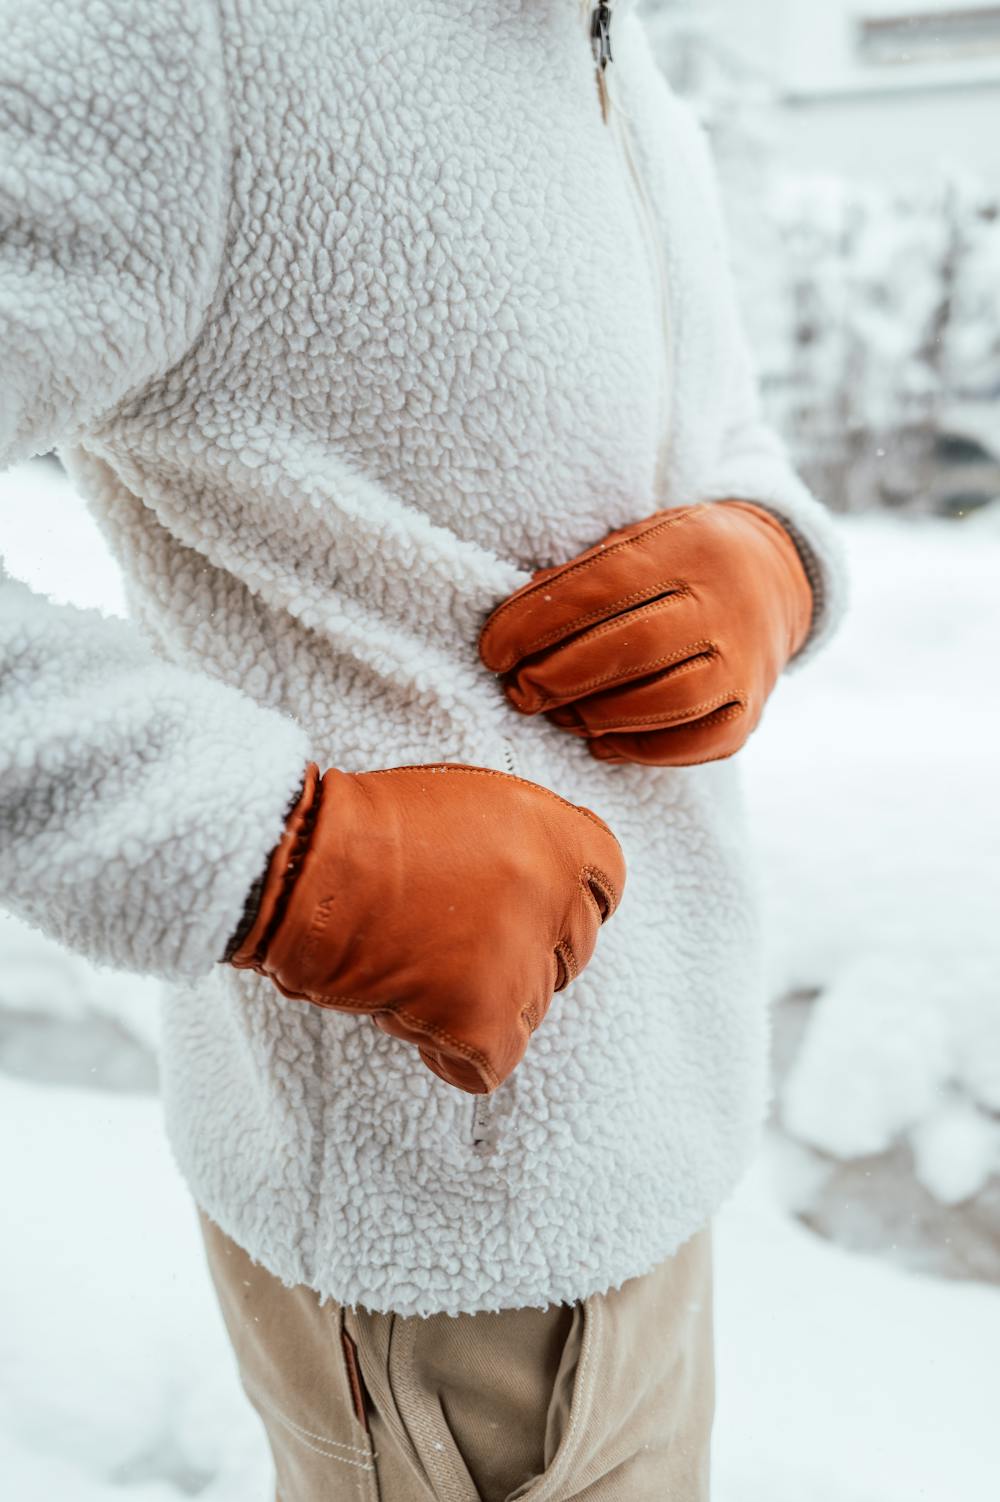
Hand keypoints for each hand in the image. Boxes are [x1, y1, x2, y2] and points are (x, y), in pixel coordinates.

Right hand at [228, 762, 625, 1092]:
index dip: (569, 899)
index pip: (608, 881)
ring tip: (422, 968)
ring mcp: (520, 962)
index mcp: (554, 834)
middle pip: (572, 949)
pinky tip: (417, 1020)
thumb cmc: (363, 828)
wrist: (305, 866)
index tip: (538, 910)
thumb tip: (540, 884)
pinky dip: (457, 1054)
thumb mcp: (465, 800)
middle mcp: (551, 897)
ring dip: (487, 998)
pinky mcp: (481, 1018)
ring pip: (534, 1006)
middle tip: (463, 941)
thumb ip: (520, 840)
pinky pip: (493, 1061)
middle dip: (524, 949)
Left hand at [479, 501, 812, 765]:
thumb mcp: (633, 541)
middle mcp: (722, 605)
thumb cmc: (675, 561)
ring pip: (668, 701)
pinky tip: (600, 740)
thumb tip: (511, 631)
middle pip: (635, 649)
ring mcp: (743, 663)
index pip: (600, 589)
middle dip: (560, 677)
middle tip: (519, 690)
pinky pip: (695, 744)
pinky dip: (639, 748)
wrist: (772, 575)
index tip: (493, 651)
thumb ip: (576, 579)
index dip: (536, 625)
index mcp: (684, 549)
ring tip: (559, 713)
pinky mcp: (749, 711)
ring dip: (597, 715)